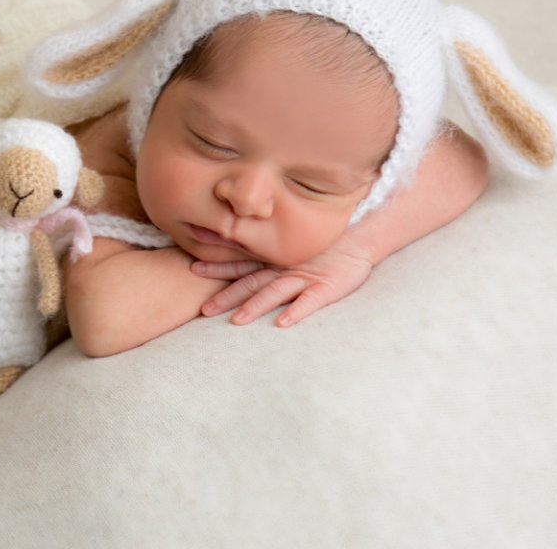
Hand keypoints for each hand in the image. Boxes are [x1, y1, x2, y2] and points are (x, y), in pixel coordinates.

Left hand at [194, 239, 373, 327]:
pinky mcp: (327, 288)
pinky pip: (310, 302)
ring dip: (256, 306)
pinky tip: (282, 323)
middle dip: (227, 296)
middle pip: (251, 282)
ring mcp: (305, 278)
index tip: (194, 269)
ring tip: (237, 321)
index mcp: (275, 259)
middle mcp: (285, 268)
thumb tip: (241, 247)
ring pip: (275, 293)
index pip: (242, 264)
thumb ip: (270, 249)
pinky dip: (296, 311)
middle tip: (204, 310)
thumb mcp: (294, 243)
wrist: (362, 234)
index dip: (219, 267)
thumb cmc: (327, 241)